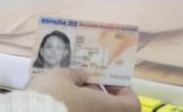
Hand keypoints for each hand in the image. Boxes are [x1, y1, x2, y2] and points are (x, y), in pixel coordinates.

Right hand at [25, 70, 139, 111]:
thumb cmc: (50, 99)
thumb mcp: (62, 77)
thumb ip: (77, 75)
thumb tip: (82, 77)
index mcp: (107, 110)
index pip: (132, 105)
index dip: (124, 92)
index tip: (109, 83)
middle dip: (101, 101)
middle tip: (86, 88)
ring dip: (87, 108)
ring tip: (70, 97)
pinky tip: (61, 107)